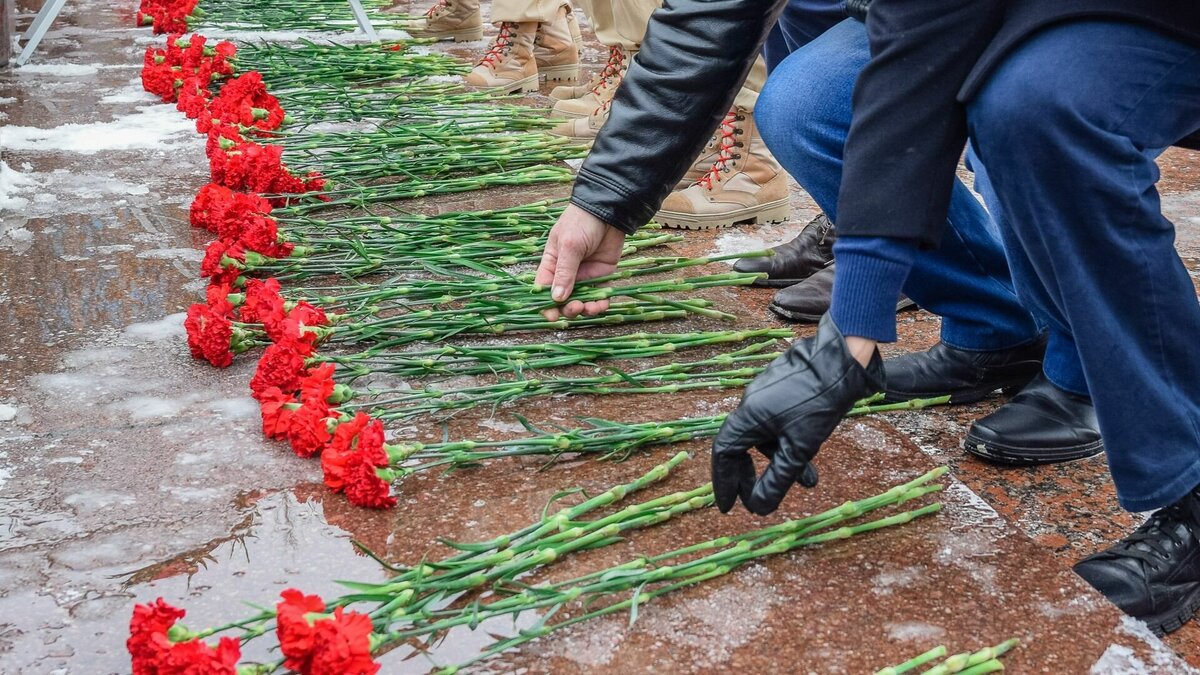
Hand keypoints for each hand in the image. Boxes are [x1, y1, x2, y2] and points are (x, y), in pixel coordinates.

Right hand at [534, 204, 626, 319]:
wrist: (609, 211)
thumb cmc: (582, 223)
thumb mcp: (569, 246)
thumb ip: (564, 272)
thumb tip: (556, 298)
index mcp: (551, 264)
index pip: (544, 289)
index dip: (545, 304)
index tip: (551, 316)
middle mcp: (566, 273)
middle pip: (562, 300)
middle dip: (567, 308)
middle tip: (575, 307)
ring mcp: (584, 276)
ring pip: (581, 301)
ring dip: (584, 309)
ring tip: (588, 307)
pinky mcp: (602, 276)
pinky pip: (599, 296)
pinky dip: (599, 304)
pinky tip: (601, 305)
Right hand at [711, 316, 884, 515]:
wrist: (842, 358)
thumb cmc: (818, 403)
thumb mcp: (799, 448)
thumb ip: (777, 480)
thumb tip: (757, 508)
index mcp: (747, 417)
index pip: (724, 454)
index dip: (725, 482)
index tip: (729, 506)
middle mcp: (751, 403)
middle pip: (741, 445)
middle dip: (750, 476)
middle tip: (759, 497)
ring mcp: (767, 393)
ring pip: (765, 436)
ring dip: (780, 461)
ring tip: (808, 481)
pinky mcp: (783, 388)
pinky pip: (777, 422)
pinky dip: (788, 443)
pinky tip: (810, 452)